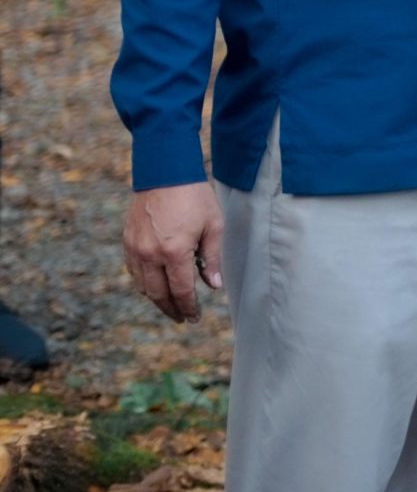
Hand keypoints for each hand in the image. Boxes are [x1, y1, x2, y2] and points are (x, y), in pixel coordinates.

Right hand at [124, 182, 221, 322]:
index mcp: (174, 251)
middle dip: (172, 310)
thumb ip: (212, 258)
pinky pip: (134, 272)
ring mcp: (135, 249)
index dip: (189, 307)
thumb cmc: (194, 197)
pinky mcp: (127, 242)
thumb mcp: (213, 225)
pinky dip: (144, 283)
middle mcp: (150, 254)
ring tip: (171, 306)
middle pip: (159, 294)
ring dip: (157, 299)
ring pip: (143, 286)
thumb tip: (214, 285)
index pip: (181, 291)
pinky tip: (156, 286)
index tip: (194, 317)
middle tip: (183, 318)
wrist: (164, 173)